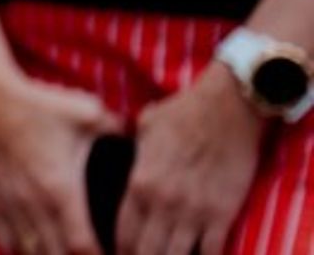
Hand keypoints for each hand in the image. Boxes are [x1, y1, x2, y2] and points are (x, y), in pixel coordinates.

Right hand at [0, 70, 122, 254]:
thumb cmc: (36, 105)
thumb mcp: (86, 111)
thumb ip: (119, 131)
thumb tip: (144, 141)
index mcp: (60, 188)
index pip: (82, 246)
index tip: (119, 254)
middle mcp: (32, 204)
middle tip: (98, 254)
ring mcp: (9, 205)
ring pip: (30, 254)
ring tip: (70, 253)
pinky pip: (7, 242)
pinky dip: (25, 251)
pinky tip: (39, 247)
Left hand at [117, 70, 264, 254]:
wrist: (227, 107)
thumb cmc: (183, 112)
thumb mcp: (144, 128)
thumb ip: (132, 150)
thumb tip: (120, 149)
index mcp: (139, 182)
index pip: (122, 232)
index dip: (119, 250)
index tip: (119, 254)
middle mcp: (163, 202)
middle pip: (145, 251)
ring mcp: (194, 211)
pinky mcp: (223, 213)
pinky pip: (212, 251)